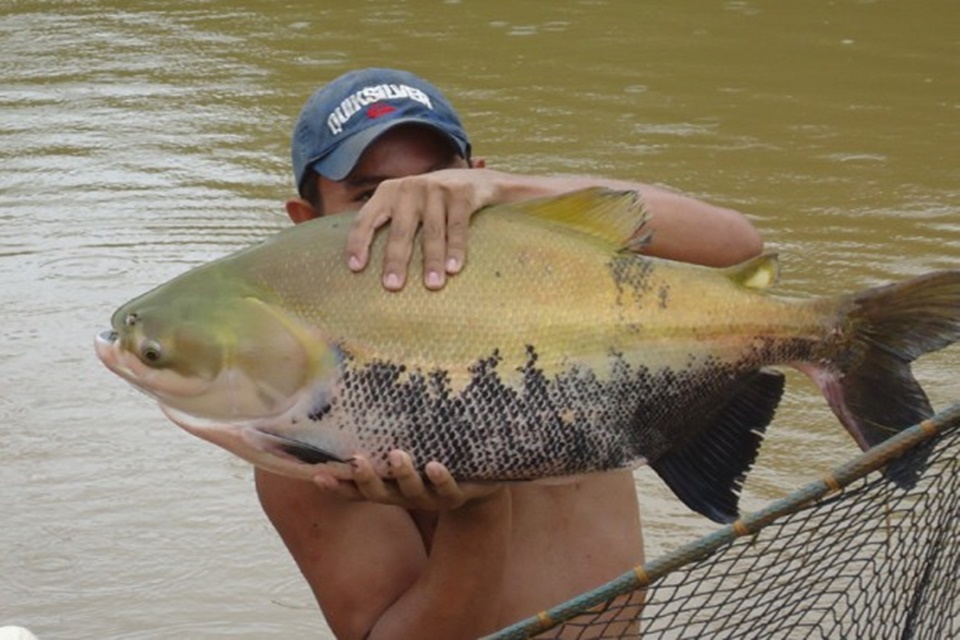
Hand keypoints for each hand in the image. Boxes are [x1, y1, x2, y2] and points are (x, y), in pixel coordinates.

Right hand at [311, 450, 501, 509]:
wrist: (479, 488)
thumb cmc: (432, 460)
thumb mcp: (410, 449)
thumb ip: (386, 435)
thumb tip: (352, 400)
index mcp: (390, 488)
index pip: (358, 491)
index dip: (338, 487)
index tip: (318, 475)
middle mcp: (406, 497)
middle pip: (382, 494)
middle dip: (368, 479)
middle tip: (357, 461)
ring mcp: (432, 497)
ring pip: (414, 491)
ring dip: (404, 475)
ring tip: (397, 455)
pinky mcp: (459, 494)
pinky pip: (449, 488)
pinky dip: (441, 478)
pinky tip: (434, 466)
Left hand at [344, 169, 499, 290]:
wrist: (476, 180)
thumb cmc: (432, 202)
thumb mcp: (406, 204)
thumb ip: (388, 222)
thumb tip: (359, 265)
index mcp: (388, 192)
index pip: (366, 219)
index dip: (358, 243)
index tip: (355, 268)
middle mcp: (409, 188)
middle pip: (400, 230)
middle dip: (396, 260)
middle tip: (392, 286)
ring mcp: (436, 189)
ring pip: (432, 233)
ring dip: (432, 261)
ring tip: (432, 285)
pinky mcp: (461, 194)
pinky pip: (457, 227)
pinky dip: (456, 249)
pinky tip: (454, 268)